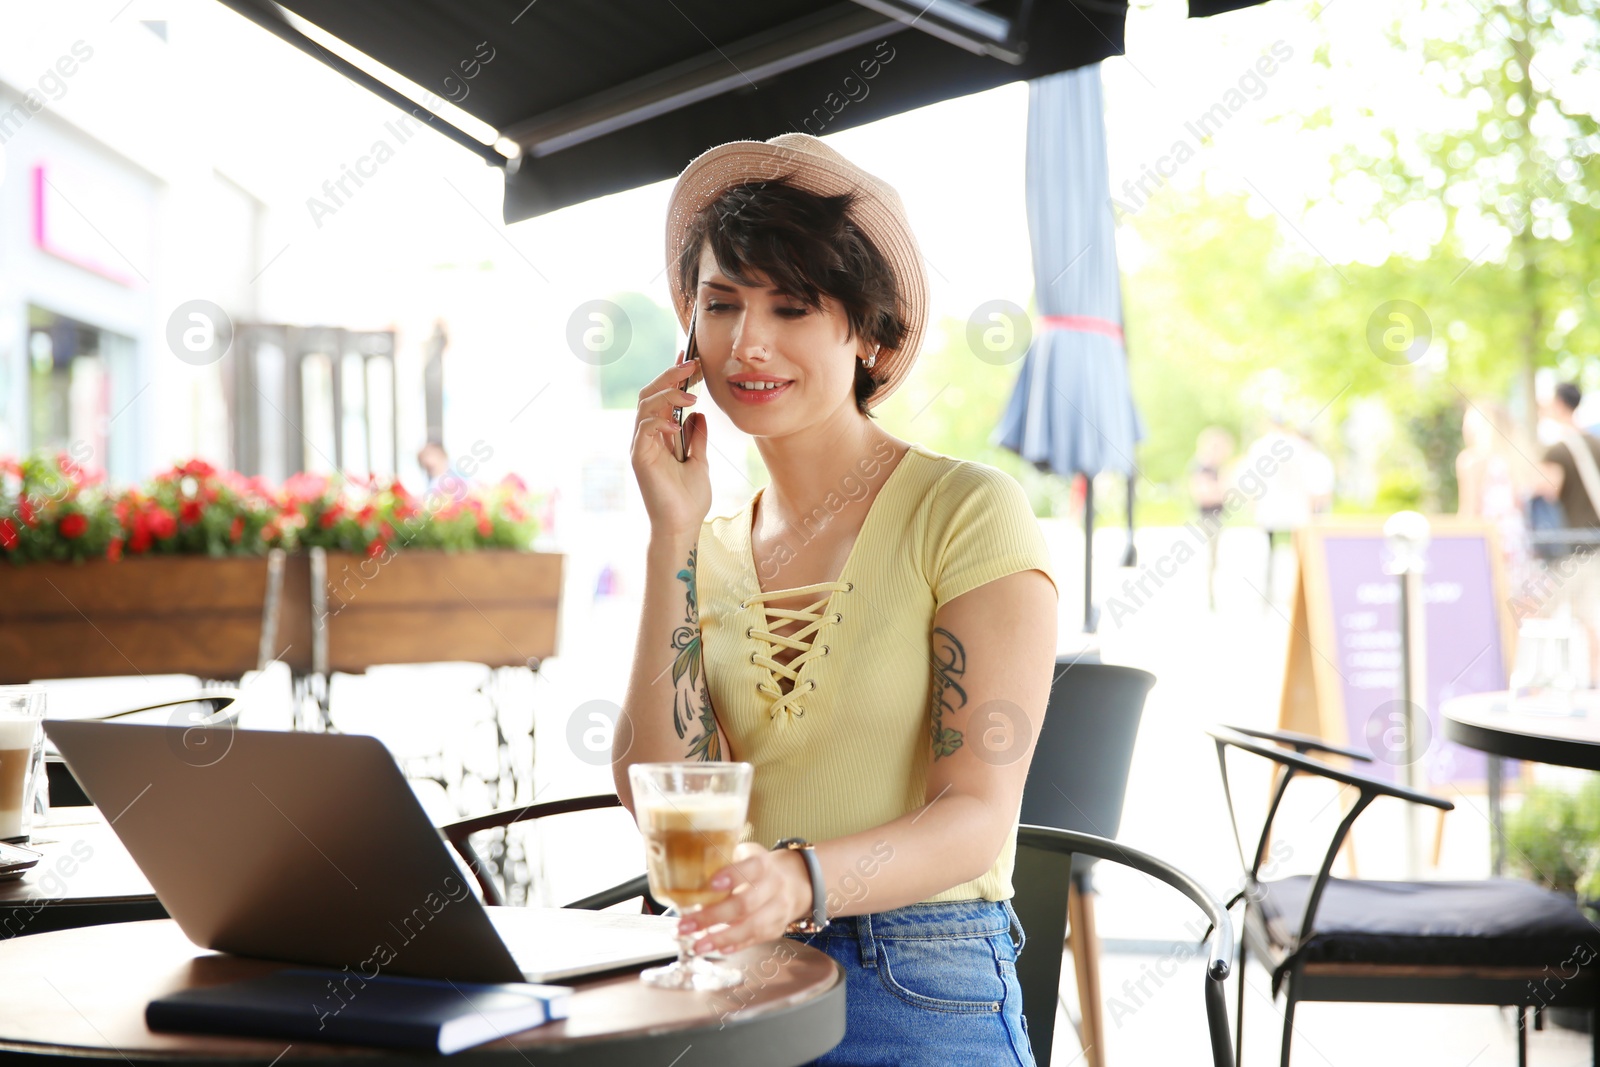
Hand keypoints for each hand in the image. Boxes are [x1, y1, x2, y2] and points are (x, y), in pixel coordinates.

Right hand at [631, 357, 711, 538]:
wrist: (682, 526)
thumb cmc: (689, 499)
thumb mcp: (700, 461)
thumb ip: (697, 437)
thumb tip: (699, 414)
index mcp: (660, 435)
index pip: (663, 397)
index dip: (674, 376)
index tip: (690, 359)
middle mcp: (647, 436)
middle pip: (651, 394)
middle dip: (670, 376)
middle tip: (692, 364)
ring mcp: (641, 446)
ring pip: (645, 405)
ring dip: (668, 393)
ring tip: (692, 392)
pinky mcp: (639, 458)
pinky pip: (644, 429)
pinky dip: (660, 420)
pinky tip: (678, 422)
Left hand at [679, 842, 809, 955]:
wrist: (797, 882)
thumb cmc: (760, 868)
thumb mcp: (747, 855)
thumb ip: (723, 860)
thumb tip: (686, 871)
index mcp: (764, 864)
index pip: (751, 868)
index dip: (733, 875)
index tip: (711, 883)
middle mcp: (775, 887)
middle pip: (746, 904)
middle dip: (713, 916)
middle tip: (686, 925)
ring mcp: (778, 910)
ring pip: (751, 927)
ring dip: (721, 938)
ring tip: (697, 946)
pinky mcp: (776, 929)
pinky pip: (755, 939)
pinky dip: (735, 945)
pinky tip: (717, 948)